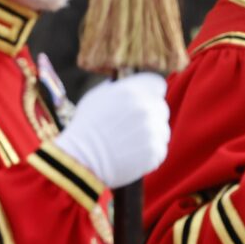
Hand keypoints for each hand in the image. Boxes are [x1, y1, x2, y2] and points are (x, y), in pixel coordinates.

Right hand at [54, 71, 169, 189]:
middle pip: (161, 108)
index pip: (157, 85)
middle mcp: (146, 108)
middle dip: (151, 115)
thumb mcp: (96, 97)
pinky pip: (160, 149)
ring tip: (129, 142)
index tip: (144, 100)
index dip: (150, 93)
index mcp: (132, 91)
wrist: (82, 159)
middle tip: (132, 126)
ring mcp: (153, 130)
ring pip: (162, 130)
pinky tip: (132, 154)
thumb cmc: (85, 127)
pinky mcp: (155, 151)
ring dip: (151, 135)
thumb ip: (118, 88)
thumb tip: (127, 84)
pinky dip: (149, 153)